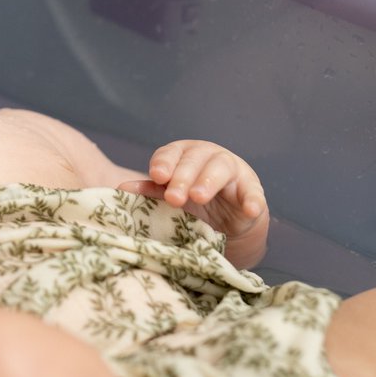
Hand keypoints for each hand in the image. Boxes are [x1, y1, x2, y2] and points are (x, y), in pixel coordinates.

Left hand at [119, 139, 267, 269]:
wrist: (226, 223)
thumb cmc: (192, 204)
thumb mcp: (170, 198)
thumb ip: (150, 191)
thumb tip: (121, 189)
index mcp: (183, 155)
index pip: (171, 153)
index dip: (164, 163)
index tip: (156, 176)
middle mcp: (207, 156)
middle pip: (194, 160)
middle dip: (182, 177)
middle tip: (173, 197)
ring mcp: (232, 171)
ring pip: (221, 168)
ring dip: (208, 181)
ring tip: (199, 197)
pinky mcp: (251, 190)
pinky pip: (254, 193)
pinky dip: (252, 200)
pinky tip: (250, 210)